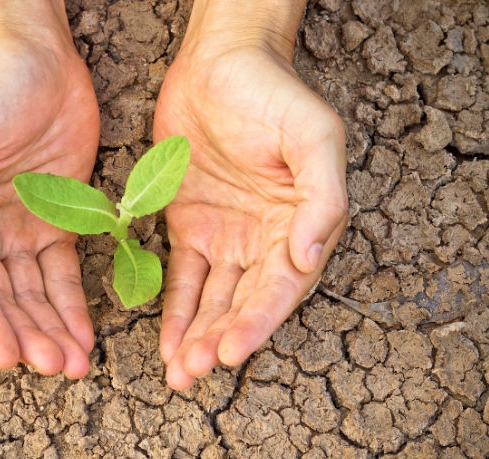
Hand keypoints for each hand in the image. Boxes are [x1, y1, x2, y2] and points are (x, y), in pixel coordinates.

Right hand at [0, 1, 98, 377]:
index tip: (8, 357)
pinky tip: (85, 333)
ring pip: (34, 293)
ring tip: (75, 363)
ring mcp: (18, 226)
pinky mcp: (57, 219)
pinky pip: (63, 272)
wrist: (37, 55)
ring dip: (51, 329)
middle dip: (27, 335)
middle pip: (2, 296)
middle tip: (56, 367)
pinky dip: (72, 304)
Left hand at [155, 2, 347, 389]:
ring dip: (195, 336)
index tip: (229, 351)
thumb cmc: (274, 95)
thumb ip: (323, 196)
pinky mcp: (188, 224)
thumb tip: (311, 255)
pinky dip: (174, 309)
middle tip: (191, 372)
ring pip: (212, 299)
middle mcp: (266, 239)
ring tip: (177, 371)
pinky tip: (165, 339)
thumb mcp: (314, 135)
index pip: (281, 288)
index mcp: (301, 225)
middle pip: (243, 303)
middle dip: (219, 340)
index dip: (256, 323)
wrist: (221, 63)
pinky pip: (181, 276)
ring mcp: (226, 235)